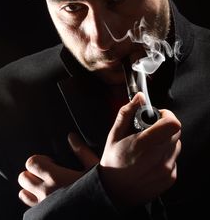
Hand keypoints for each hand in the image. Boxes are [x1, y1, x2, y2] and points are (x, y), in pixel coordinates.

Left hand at [18, 133, 98, 206]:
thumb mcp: (93, 167)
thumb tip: (71, 137)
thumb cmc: (100, 188)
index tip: (50, 161)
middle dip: (32, 172)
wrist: (102, 208)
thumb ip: (81, 151)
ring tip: (43, 185)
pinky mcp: (45, 216)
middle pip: (24, 178)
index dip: (38, 159)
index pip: (32, 163)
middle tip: (45, 173)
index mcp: (55, 177)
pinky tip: (44, 199)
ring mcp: (44, 206)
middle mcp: (46, 192)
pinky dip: (33, 201)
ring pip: (24, 194)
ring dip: (30, 187)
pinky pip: (30, 208)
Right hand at [99, 91, 181, 206]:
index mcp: (144, 145)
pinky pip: (174, 158)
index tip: (157, 116)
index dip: (166, 115)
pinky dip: (166, 155)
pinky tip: (150, 159)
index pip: (172, 124)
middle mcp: (158, 159)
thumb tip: (139, 97)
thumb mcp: (114, 134)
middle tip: (149, 131)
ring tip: (149, 147)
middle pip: (175, 132)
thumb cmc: (113, 161)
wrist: (114, 191)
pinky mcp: (170, 178)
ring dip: (166, 141)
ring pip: (176, 144)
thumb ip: (127, 112)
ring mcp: (166, 170)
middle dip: (164, 126)